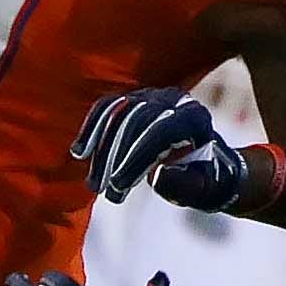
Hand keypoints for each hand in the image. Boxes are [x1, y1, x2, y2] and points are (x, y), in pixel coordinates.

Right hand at [73, 89, 269, 210]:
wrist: (206, 162)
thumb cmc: (206, 179)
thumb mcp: (204, 189)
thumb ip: (186, 185)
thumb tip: (157, 176)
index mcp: (195, 118)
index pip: (160, 131)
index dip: (135, 158)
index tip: (117, 186)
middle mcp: (174, 99)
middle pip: (136, 119)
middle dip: (114, 156)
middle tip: (100, 190)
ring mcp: (152, 96)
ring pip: (118, 113)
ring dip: (101, 148)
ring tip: (93, 183)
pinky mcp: (134, 98)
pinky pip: (107, 107)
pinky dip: (91, 128)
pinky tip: (80, 153)